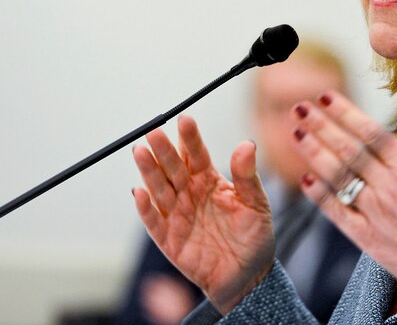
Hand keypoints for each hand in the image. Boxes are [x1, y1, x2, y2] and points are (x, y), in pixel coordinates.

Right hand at [132, 115, 274, 312]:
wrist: (249, 277)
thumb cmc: (253, 237)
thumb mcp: (257, 203)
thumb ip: (247, 175)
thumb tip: (247, 144)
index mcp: (209, 180)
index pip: (197, 154)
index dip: (190, 138)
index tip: (185, 120)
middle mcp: (189, 193)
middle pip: (173, 167)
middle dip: (164, 150)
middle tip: (155, 132)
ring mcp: (177, 215)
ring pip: (159, 189)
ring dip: (149, 171)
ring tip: (141, 152)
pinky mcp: (169, 239)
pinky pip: (154, 222)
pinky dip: (145, 208)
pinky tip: (139, 192)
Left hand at [292, 92, 396, 324]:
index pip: (373, 133)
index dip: (346, 112)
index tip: (326, 96)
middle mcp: (394, 189)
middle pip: (349, 150)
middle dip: (321, 126)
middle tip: (300, 107)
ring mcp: (379, 215)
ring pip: (339, 178)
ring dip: (314, 153)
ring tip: (296, 132)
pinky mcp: (371, 242)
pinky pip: (339, 214)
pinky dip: (320, 196)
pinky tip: (306, 179)